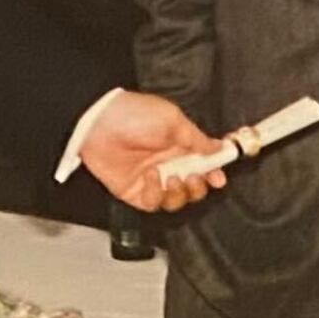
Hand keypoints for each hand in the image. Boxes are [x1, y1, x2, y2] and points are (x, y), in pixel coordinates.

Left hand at [80, 91, 226, 211]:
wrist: (98, 122)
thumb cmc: (133, 114)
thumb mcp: (173, 120)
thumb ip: (197, 138)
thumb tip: (219, 148)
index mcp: (179, 146)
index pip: (203, 165)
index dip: (214, 173)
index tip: (219, 177)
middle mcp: (167, 164)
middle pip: (193, 188)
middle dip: (199, 187)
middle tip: (196, 177)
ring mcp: (151, 179)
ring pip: (176, 200)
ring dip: (180, 193)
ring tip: (172, 176)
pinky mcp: (134, 191)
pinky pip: (153, 203)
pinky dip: (156, 194)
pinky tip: (150, 176)